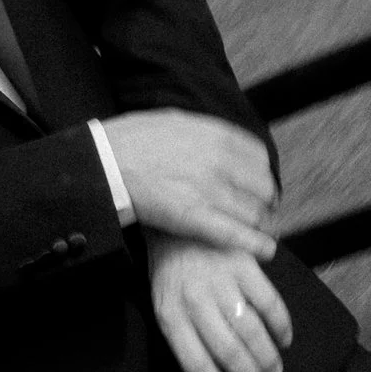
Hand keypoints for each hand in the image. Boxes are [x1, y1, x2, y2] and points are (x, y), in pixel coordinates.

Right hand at [104, 109, 276, 255]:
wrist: (104, 161)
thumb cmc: (132, 140)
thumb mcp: (176, 121)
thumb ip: (205, 132)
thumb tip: (220, 140)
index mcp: (218, 135)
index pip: (260, 159)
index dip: (262, 177)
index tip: (258, 188)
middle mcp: (220, 161)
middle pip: (262, 188)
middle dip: (265, 204)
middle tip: (262, 216)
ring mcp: (209, 190)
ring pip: (253, 213)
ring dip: (260, 226)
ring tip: (260, 235)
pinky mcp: (194, 217)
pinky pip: (235, 234)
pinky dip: (255, 244)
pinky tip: (266, 250)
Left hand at [147, 239, 292, 371]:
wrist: (178, 223)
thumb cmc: (173, 274)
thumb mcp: (166, 309)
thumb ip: (185, 344)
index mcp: (171, 316)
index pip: (196, 365)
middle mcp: (195, 301)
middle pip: (228, 352)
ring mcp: (221, 282)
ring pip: (251, 331)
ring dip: (267, 358)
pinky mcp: (244, 264)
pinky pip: (270, 302)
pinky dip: (281, 326)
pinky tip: (284, 340)